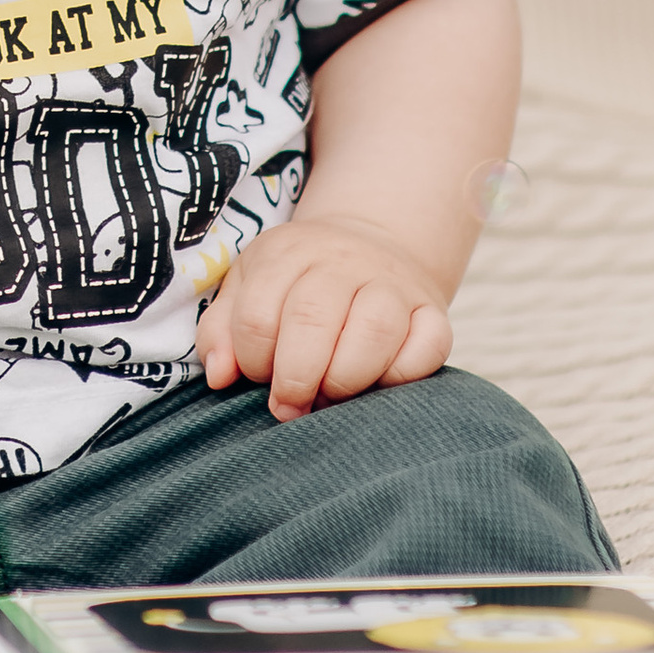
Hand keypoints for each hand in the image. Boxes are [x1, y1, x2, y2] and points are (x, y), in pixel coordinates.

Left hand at [195, 208, 451, 419]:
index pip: (258, 314)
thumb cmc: (294, 283)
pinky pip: (428, 345)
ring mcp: (392, 283)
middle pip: (312, 319)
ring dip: (345, 379)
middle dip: (295, 378)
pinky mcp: (433, 310)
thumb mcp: (248, 286)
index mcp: (287, 252)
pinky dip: (403, 374)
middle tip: (291, 406)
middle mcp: (342, 260)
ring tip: (331, 397)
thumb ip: (222, 330)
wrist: (367, 246)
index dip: (253, 361)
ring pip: (374, 330)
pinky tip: (378, 383)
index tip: (259, 381)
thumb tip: (220, 376)